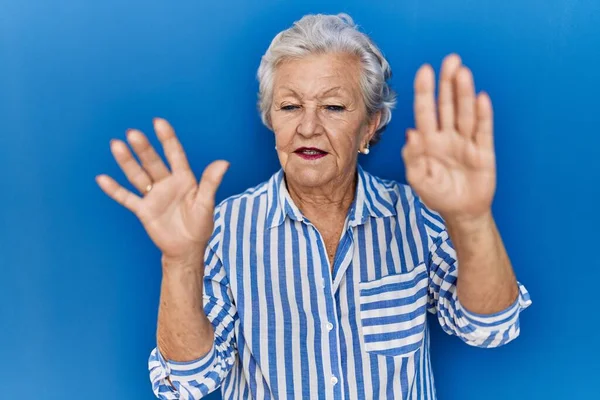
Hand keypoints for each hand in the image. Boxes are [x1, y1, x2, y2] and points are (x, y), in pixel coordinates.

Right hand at [96, 118, 228, 260]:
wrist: (186, 249)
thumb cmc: (200, 225)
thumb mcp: (206, 204)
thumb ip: (211, 183)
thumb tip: (223, 162)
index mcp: (184, 179)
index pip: (175, 155)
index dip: (167, 139)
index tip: (159, 122)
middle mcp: (167, 183)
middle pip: (153, 162)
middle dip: (143, 148)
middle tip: (133, 133)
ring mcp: (153, 195)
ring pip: (138, 175)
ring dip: (127, 162)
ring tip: (116, 145)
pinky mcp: (143, 210)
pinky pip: (127, 198)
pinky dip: (114, 190)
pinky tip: (102, 178)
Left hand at [402, 54, 495, 221]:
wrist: (461, 212)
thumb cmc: (438, 194)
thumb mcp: (418, 179)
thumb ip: (412, 158)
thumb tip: (410, 134)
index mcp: (429, 141)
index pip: (425, 112)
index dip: (425, 92)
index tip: (425, 70)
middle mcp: (447, 136)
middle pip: (447, 105)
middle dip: (447, 83)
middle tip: (450, 60)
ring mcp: (466, 142)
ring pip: (465, 113)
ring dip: (464, 93)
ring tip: (462, 73)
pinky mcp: (483, 151)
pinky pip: (483, 130)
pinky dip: (483, 115)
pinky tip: (482, 98)